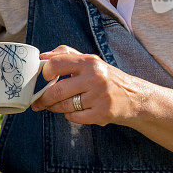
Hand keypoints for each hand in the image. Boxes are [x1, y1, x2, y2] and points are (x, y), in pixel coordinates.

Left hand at [31, 46, 146, 125]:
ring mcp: (99, 97)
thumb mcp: (90, 61)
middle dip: (43, 98)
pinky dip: (69, 116)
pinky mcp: (102, 114)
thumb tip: (41, 57)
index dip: (45, 73)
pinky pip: (74, 117)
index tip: (43, 79)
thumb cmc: (106, 78)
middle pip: (57, 90)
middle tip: (38, 102)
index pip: (56, 64)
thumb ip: (66, 56)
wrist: (135, 98)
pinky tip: (73, 111)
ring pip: (64, 106)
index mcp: (90, 62)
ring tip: (52, 106)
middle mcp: (95, 78)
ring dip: (54, 108)